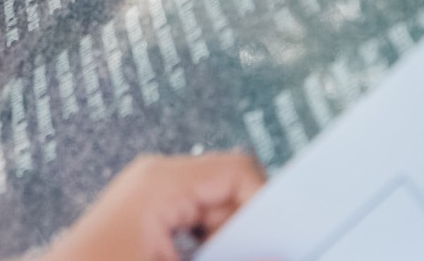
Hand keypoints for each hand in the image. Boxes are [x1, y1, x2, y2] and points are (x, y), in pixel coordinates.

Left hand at [43, 153, 266, 260]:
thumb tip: (278, 256)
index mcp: (162, 181)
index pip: (239, 172)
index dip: (266, 209)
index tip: (280, 246)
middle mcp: (155, 180)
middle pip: (229, 196)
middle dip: (243, 236)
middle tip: (254, 256)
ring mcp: (147, 201)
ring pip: (213, 217)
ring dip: (223, 246)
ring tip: (200, 257)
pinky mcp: (142, 224)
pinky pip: (191, 230)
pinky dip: (203, 249)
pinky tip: (193, 259)